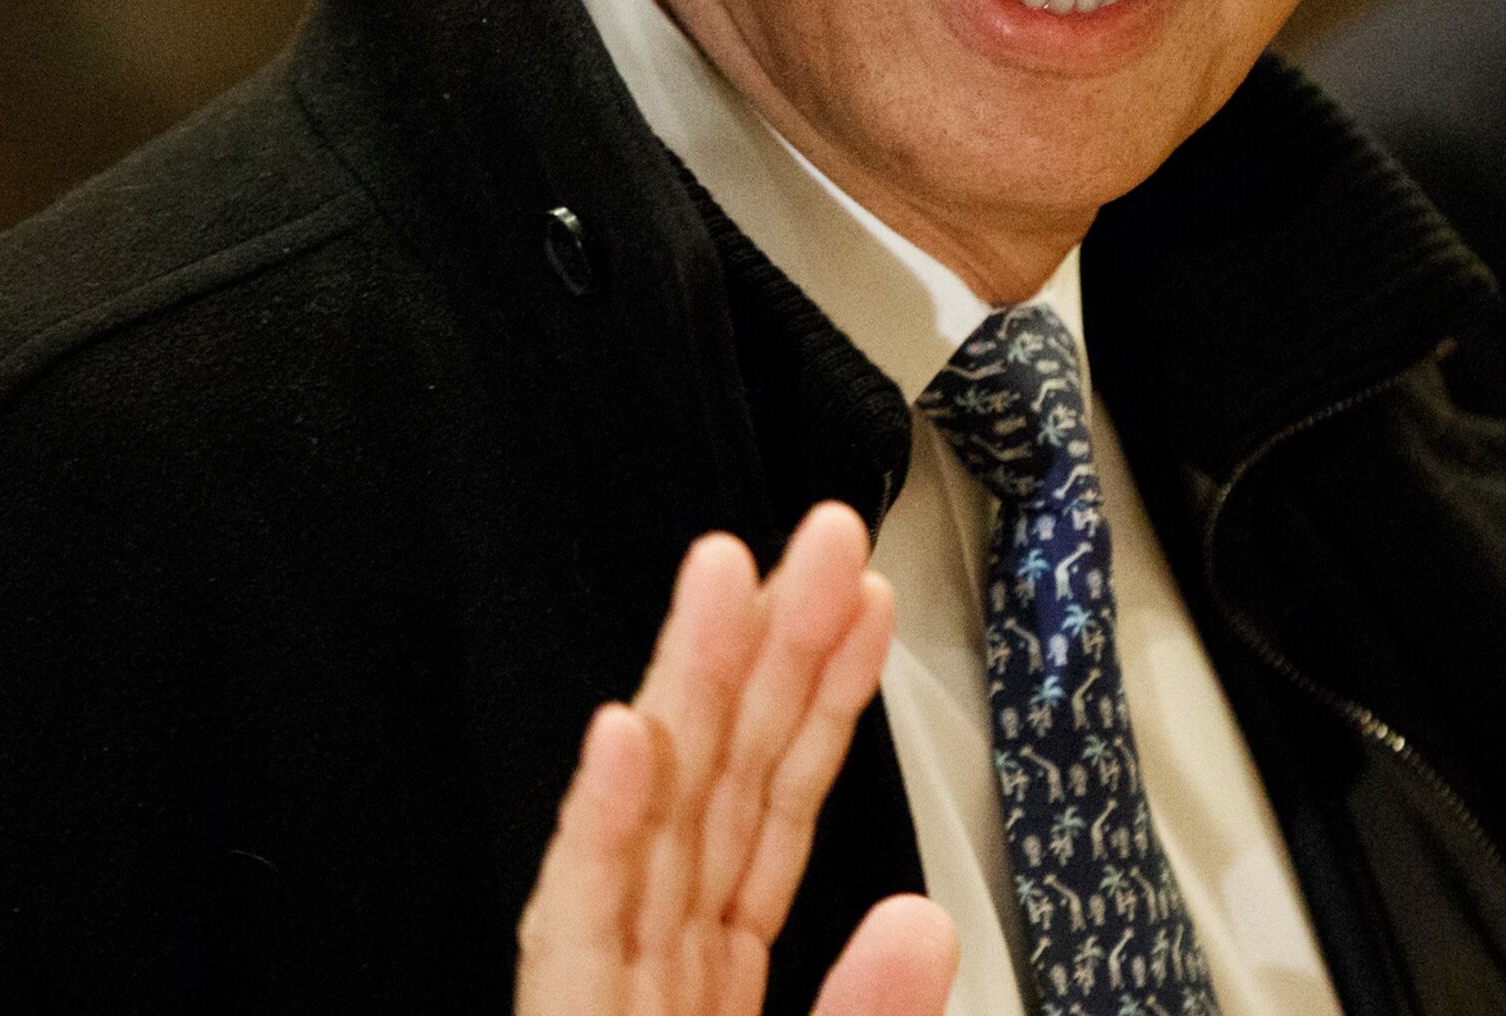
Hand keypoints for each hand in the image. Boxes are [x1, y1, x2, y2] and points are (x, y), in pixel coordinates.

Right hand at [517, 501, 955, 1015]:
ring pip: (654, 812)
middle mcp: (659, 954)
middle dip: (769, 645)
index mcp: (714, 969)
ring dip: (688, 684)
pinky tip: (624, 733)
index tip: (867, 603)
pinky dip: (602, 821)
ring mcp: (608, 980)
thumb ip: (867, 1015)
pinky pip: (581, 914)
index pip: (777, 809)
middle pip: (718, 776)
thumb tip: (925, 921)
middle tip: (825, 537)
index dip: (824, 699)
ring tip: (723, 576)